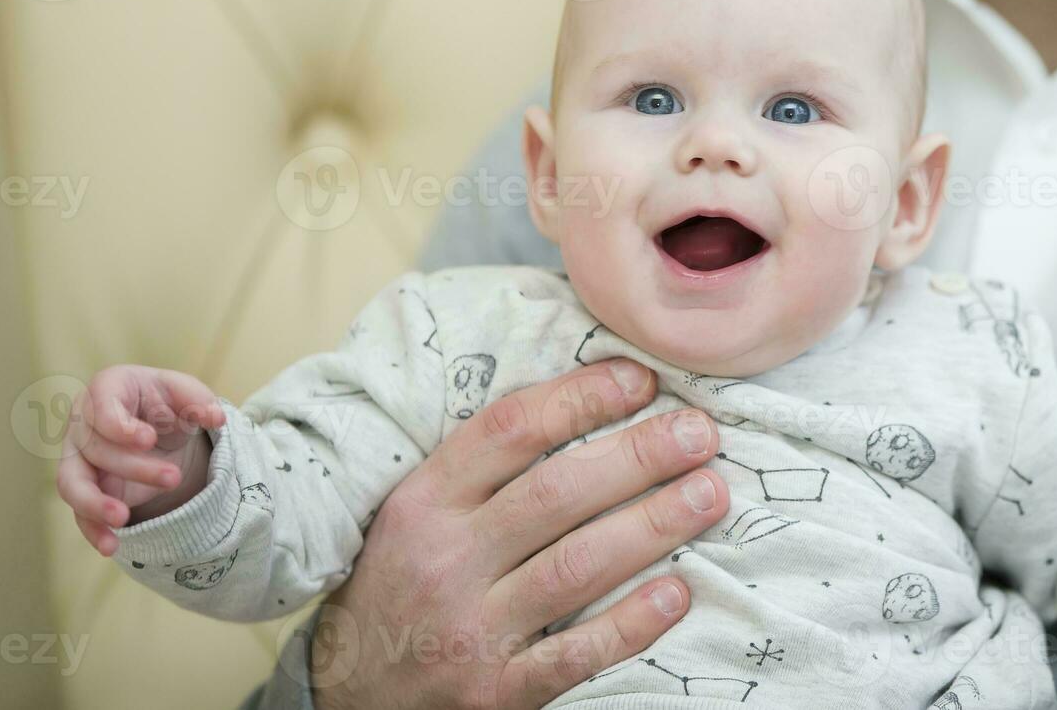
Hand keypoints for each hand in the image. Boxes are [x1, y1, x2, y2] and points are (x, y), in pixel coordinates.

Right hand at [55, 365, 225, 555]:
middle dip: (134, 466)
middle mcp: (83, 424)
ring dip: (95, 503)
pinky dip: (93, 531)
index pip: (100, 406)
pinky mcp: (85, 490)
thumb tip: (217, 418)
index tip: (149, 440)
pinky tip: (112, 547)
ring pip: (73, 483)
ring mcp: (78, 459)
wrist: (157, 426)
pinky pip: (79, 514)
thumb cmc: (165, 403)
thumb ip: (199, 400)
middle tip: (174, 477)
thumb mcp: (185, 394)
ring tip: (122, 520)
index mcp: (106, 390)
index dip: (119, 425)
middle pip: (96, 449)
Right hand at [309, 359, 729, 709]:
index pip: (509, 431)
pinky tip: (678, 592)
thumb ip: (482, 467)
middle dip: (638, 456)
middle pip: (555, 493)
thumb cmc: (398, 583)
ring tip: (710, 493)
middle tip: (700, 433)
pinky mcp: (495, 692)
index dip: (580, 398)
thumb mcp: (414, 510)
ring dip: (652, 525)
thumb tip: (584, 401)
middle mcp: (445, 560)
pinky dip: (630, 623)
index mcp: (424, 502)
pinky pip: (574, 655)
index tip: (642, 379)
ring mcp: (470, 630)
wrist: (346, 691)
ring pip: (575, 567)